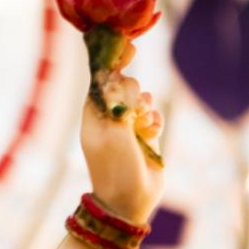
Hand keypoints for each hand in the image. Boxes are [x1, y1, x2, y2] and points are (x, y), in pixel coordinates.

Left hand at [81, 71, 164, 222]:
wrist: (128, 201)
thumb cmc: (115, 167)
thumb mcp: (113, 133)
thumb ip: (118, 103)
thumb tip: (118, 76)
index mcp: (93, 115)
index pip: (101, 81)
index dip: (112, 63)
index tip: (127, 46)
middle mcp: (109, 119)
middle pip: (125, 88)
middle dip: (134, 93)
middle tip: (135, 112)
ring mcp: (127, 128)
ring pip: (142, 101)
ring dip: (146, 108)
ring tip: (143, 126)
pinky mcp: (145, 138)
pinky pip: (154, 117)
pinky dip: (156, 121)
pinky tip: (152, 133)